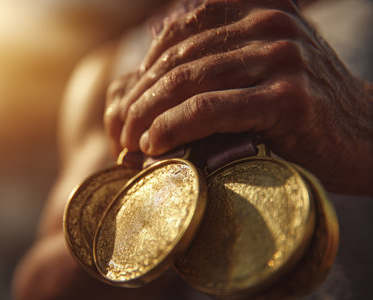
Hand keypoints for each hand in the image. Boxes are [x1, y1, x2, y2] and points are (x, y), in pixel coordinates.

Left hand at [104, 0, 372, 193]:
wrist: (363, 134)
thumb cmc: (299, 107)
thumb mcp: (257, 66)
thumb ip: (214, 54)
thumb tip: (148, 63)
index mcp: (255, 7)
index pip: (177, 34)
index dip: (143, 72)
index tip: (127, 107)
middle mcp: (268, 23)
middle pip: (177, 60)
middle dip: (139, 99)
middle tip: (120, 131)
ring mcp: (281, 57)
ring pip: (188, 83)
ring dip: (147, 116)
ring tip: (129, 142)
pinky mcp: (288, 97)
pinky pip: (211, 109)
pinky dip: (174, 127)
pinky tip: (153, 145)